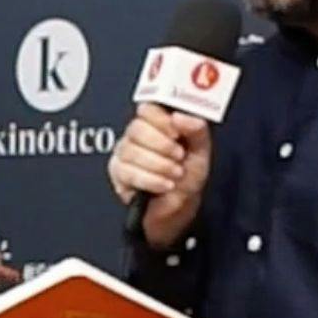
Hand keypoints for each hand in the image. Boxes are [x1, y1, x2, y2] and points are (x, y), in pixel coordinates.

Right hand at [108, 103, 211, 249]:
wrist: (178, 207)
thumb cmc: (187, 177)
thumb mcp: (201, 151)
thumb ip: (196, 130)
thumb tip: (180, 116)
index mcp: (157, 125)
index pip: (147, 109)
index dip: (160, 120)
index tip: (176, 133)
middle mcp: (136, 137)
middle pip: (136, 129)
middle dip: (161, 145)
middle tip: (178, 157)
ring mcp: (123, 154)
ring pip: (131, 152)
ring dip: (159, 165)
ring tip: (174, 174)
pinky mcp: (117, 174)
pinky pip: (128, 172)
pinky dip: (150, 180)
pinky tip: (164, 185)